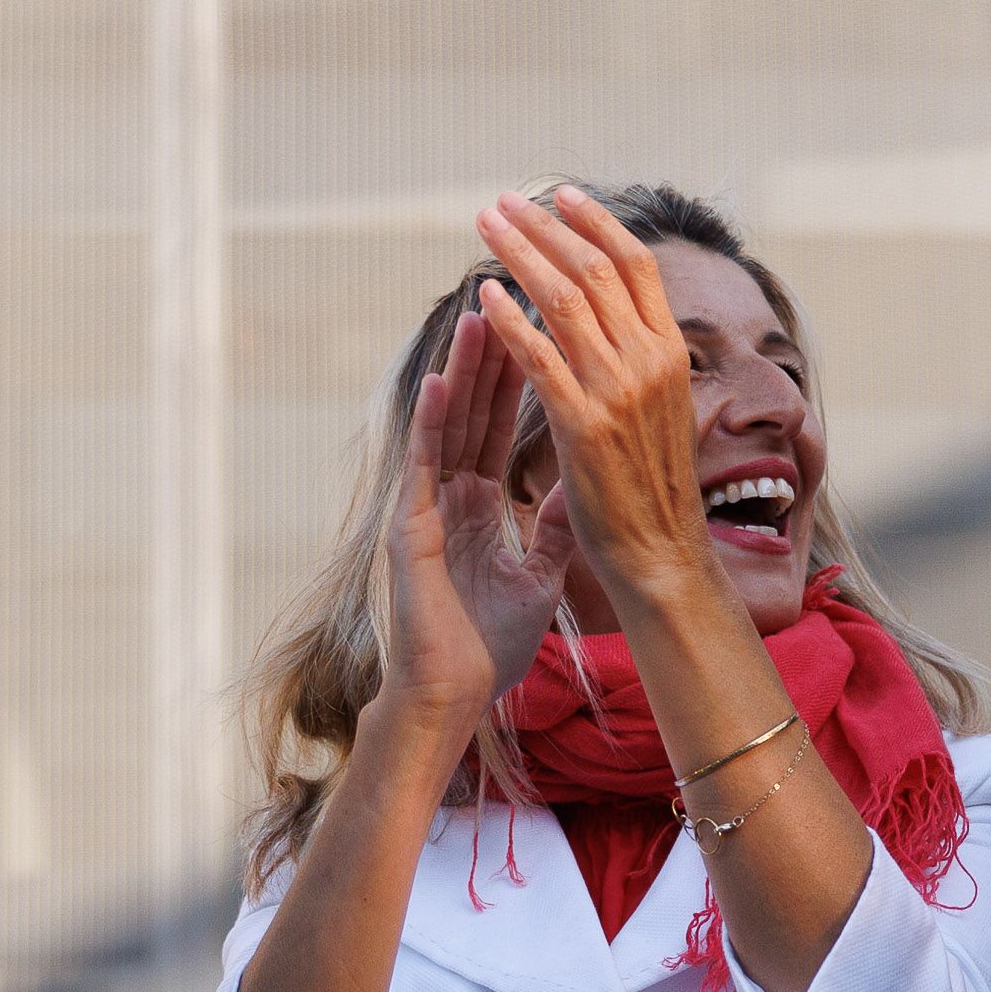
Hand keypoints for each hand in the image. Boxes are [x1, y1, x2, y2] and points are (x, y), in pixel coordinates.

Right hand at [382, 309, 574, 729]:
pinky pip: (424, 467)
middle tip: (510, 296)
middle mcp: (450, 496)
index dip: (518, 377)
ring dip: (462, 371)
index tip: (540, 328)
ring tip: (476, 312)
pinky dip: (432, 422)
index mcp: (479, 505)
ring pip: (447, 425)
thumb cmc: (489, 644)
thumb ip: (550, 526)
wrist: (456, 695)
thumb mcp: (537, 573)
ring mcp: (428, 509)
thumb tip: (577, 487)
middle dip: (494, 353)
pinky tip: (443, 380)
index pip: (500, 425)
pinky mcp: (413, 530)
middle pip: (474, 411)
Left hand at [474, 187, 712, 600]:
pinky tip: (483, 297)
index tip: (562, 196)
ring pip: (562, 299)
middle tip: (503, 202)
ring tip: (485, 226)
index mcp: (672, 354)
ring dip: (518, 254)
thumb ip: (643, 360)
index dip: (598, 223)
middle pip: (594, 269)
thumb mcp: (664, 409)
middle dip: (544, 226)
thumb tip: (618, 319)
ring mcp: (618, 391)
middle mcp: (650, 361)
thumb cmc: (655, 486)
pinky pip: (539, 356)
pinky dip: (509, 320)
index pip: (637, 266)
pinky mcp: (583, 424)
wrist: (661, 552)